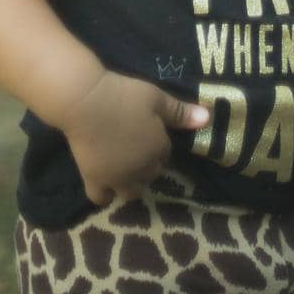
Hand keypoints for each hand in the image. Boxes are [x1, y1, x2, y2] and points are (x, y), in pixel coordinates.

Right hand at [55, 69, 209, 205]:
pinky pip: (102, 198)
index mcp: (158, 148)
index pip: (165, 153)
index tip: (148, 131)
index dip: (158, 143)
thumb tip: (208, 118)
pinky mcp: (94, 180)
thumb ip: (180, 112)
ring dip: (132, 184)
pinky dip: (105, 194)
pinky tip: (104, 183)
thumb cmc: (123, 95)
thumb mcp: (156, 98)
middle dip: (148, 165)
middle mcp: (141, 168)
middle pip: (151, 174)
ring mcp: (117, 178)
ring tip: (124, 168)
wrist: (86, 102)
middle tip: (135, 147)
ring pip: (132, 192)